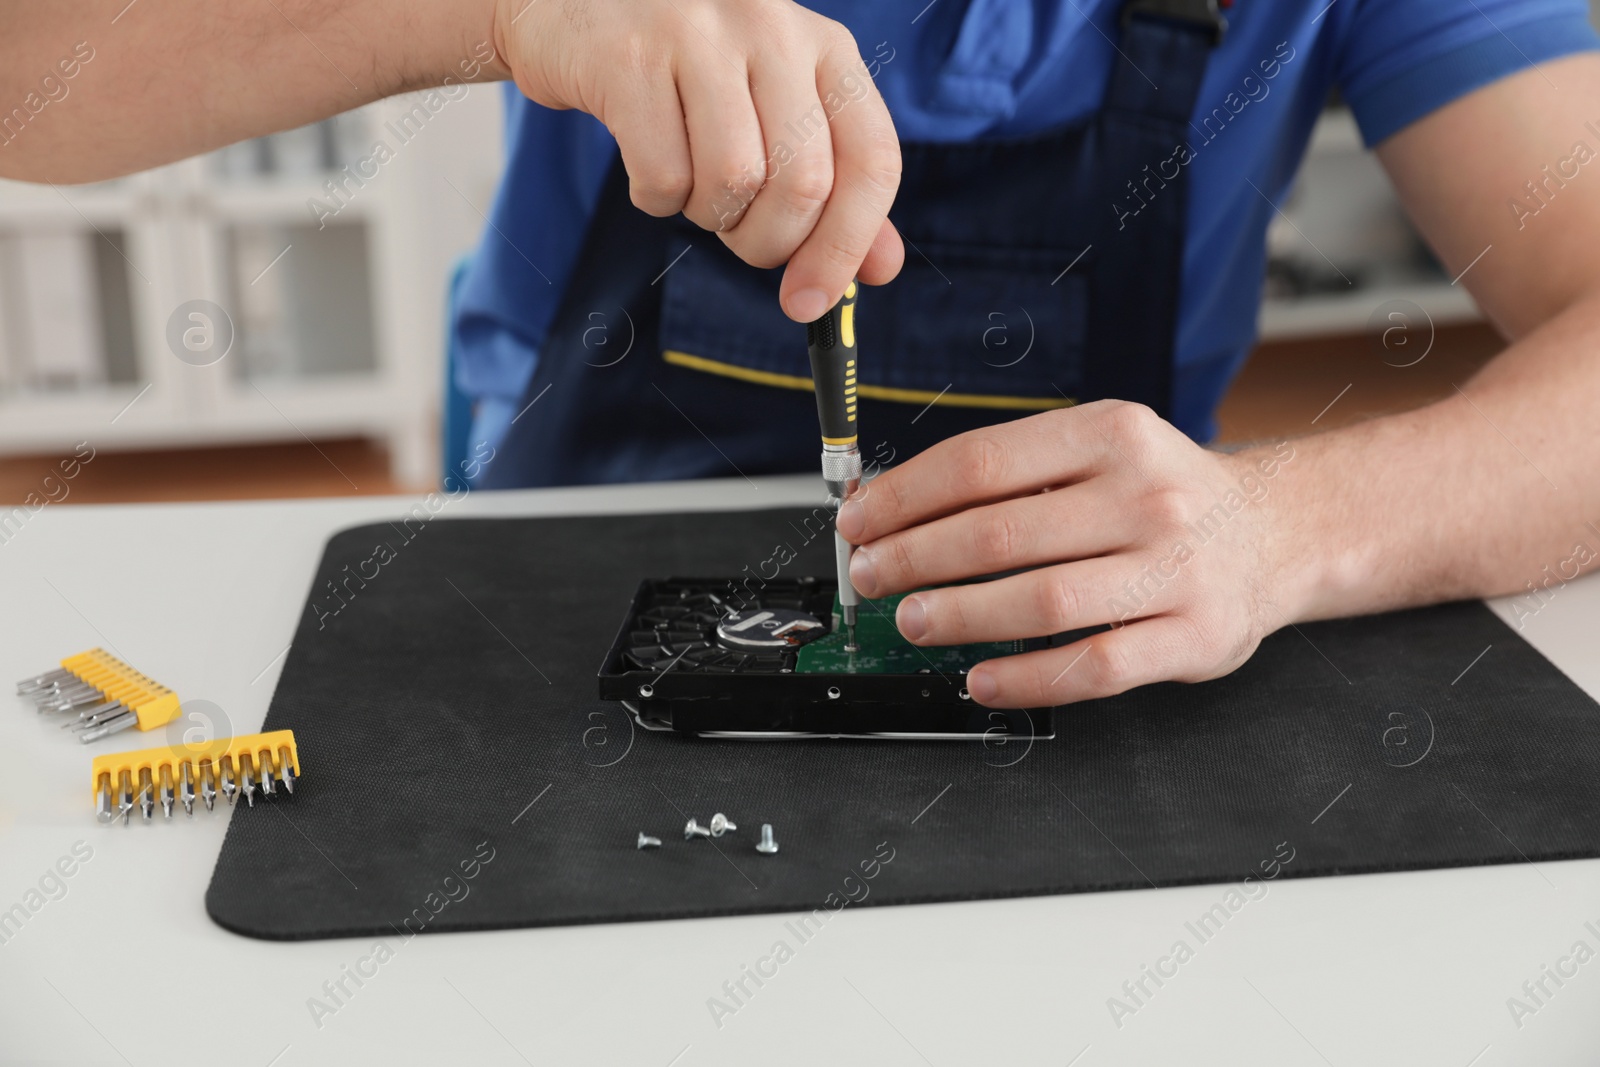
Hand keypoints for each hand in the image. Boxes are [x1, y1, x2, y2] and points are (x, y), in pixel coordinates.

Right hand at [493, 0, 903, 320]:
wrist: (575, 6)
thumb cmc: (688, 74)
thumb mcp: (776, 113)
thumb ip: (834, 188)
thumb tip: (881, 269)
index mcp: (827, 48)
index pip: (872, 161)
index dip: (846, 247)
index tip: (810, 302)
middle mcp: (774, 29)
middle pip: (803, 184)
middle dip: (766, 242)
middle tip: (736, 236)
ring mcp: (700, 35)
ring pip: (734, 182)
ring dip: (708, 217)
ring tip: (692, 185)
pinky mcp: (631, 58)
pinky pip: (663, 176)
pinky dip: (656, 199)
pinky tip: (648, 164)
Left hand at [836, 402, 1299, 707]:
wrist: (1276, 532)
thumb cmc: (1163, 495)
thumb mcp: (1100, 452)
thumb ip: (1014, 475)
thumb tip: (896, 506)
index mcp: (1111, 434)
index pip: (981, 463)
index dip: (905, 497)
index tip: (860, 521)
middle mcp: (1145, 496)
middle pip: (999, 534)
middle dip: (914, 559)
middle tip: (872, 578)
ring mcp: (1173, 569)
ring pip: (1040, 602)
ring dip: (959, 617)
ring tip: (914, 622)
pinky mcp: (1192, 636)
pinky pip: (1093, 666)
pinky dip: (1026, 679)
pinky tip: (980, 679)